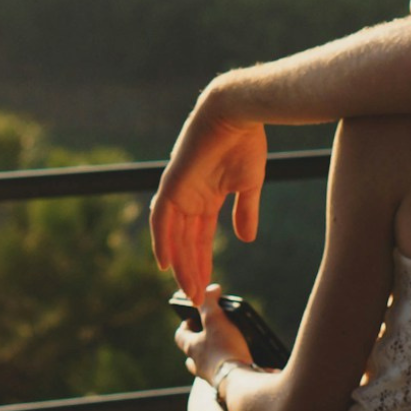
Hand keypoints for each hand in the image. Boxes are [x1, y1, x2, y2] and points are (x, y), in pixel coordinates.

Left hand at [150, 90, 268, 301]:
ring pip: (173, 236)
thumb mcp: (249, 186)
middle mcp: (189, 198)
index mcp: (206, 198)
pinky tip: (164, 263)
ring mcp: (179, 191)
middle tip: (196, 297)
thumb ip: (245, 212)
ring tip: (187, 288)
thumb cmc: (246, 143)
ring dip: (179, 263)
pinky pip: (161, 218)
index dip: (202, 262)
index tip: (206, 285)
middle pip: (185, 242)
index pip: (199, 237)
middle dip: (190, 270)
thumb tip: (246, 238)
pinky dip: (161, 240)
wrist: (239, 113)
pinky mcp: (172, 183)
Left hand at [173, 284, 253, 378]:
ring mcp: (213, 378)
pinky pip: (226, 376)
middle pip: (192, 355)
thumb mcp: (215, 319)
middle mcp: (199, 365)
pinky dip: (231, 369)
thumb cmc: (224, 349)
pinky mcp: (228, 386)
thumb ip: (209, 302)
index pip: (180, 336)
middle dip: (199, 345)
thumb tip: (210, 289)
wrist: (240, 383)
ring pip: (208, 367)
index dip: (185, 325)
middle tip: (210, 335)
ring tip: (228, 349)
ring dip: (214, 359)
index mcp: (192, 349)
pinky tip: (244, 363)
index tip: (191, 318)